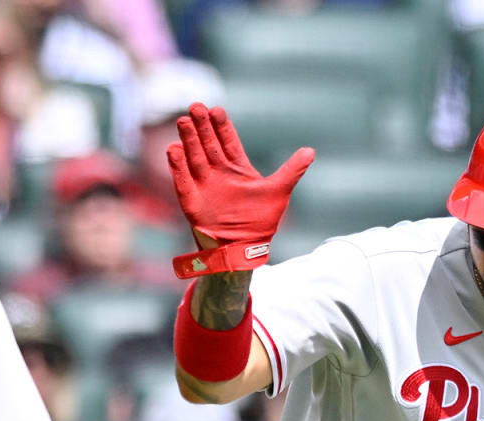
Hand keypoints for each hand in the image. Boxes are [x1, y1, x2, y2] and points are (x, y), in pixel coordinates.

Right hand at [167, 103, 313, 246]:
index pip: (227, 141)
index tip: (217, 110)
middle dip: (202, 126)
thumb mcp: (279, 192)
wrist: (243, 250)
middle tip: (195, 106)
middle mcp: (218, 173)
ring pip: (194, 157)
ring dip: (188, 140)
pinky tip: (173, 149)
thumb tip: (311, 151)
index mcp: (237, 168)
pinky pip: (182, 181)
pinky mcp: (191, 201)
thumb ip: (292, 170)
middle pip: (208, 144)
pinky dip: (178, 166)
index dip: (221, 126)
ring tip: (183, 121)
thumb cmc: (261, 222)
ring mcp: (203, 185)